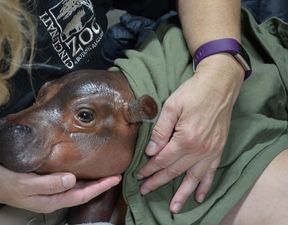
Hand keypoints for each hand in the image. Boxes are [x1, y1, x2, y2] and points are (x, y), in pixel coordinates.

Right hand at [0, 163, 120, 212]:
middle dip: (99, 185)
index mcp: (50, 201)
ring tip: (103, 171)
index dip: (99, 188)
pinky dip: (77, 176)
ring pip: (74, 188)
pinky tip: (80, 168)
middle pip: (81, 193)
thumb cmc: (2, 181)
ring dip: (90, 181)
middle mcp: (52, 198)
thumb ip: (49, 183)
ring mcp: (47, 192)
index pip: (81, 195)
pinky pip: (65, 182)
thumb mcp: (25, 182)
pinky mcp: (42, 184)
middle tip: (114, 173)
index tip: (115, 178)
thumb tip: (72, 180)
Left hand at [138, 54, 243, 212]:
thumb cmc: (192, 93)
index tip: (138, 175)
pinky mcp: (218, 150)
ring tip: (174, 208)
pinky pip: (210, 173)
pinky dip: (205, 186)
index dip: (149, 168)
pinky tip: (199, 196)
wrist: (219, 85)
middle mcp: (199, 150)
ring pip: (193, 178)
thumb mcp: (172, 106)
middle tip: (145, 191)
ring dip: (182, 194)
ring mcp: (210, 152)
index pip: (162, 160)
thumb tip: (151, 150)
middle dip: (158, 182)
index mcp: (185, 139)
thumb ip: (161, 130)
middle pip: (174, 171)